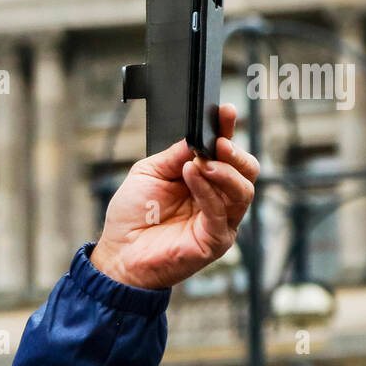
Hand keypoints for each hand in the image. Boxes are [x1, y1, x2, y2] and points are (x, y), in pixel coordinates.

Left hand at [90, 103, 258, 289]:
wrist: (119, 253)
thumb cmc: (132, 216)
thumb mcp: (149, 173)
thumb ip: (175, 155)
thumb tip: (197, 136)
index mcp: (204, 180)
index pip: (226, 153)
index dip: (228, 131)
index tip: (225, 112)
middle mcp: (218, 199)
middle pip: (246, 171)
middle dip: (234, 152)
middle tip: (219, 141)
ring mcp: (220, 220)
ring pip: (242, 190)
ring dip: (223, 170)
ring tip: (200, 161)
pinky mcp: (216, 240)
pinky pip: (221, 211)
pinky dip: (208, 189)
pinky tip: (192, 175)